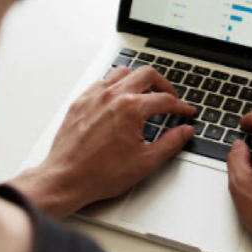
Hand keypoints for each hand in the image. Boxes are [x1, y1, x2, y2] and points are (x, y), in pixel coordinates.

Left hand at [10, 66, 195, 218]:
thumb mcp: (145, 162)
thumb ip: (170, 143)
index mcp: (131, 109)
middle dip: (164, 85)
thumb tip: (185, 131)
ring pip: (123, 72)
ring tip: (146, 93)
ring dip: (138, 79)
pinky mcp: (80, 102)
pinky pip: (102, 82)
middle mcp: (112, 96)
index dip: (181, 106)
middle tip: (170, 97)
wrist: (66, 179)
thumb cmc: (100, 174)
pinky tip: (118, 98)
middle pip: (147, 74)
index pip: (165, 99)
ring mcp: (94, 96)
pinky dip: (115, 85)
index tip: (186, 112)